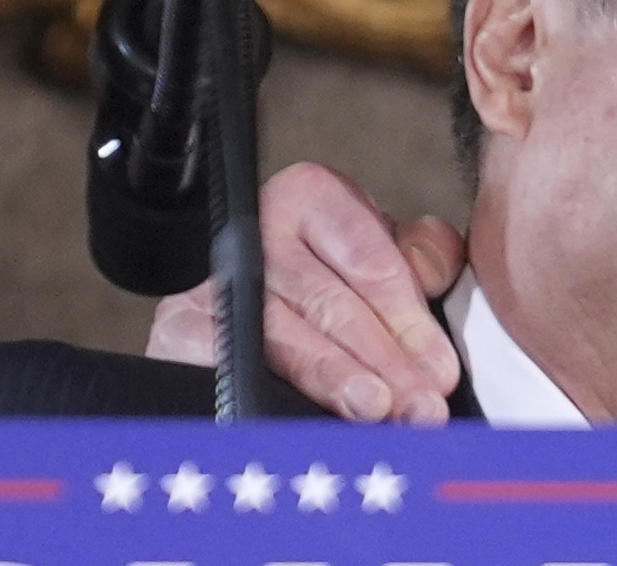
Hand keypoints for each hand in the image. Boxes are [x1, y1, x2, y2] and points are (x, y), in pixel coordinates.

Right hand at [144, 161, 466, 422]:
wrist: (255, 299)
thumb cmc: (339, 276)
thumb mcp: (388, 251)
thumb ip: (423, 256)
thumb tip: (435, 279)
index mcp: (314, 197)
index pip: (370, 260)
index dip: (409, 320)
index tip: (440, 370)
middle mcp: (258, 230)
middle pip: (329, 302)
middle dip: (384, 362)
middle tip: (420, 407)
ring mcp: (212, 280)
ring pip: (282, 336)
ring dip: (335, 380)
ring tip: (376, 412)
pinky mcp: (176, 327)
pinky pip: (224, 364)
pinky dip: (266, 394)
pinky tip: (300, 419)